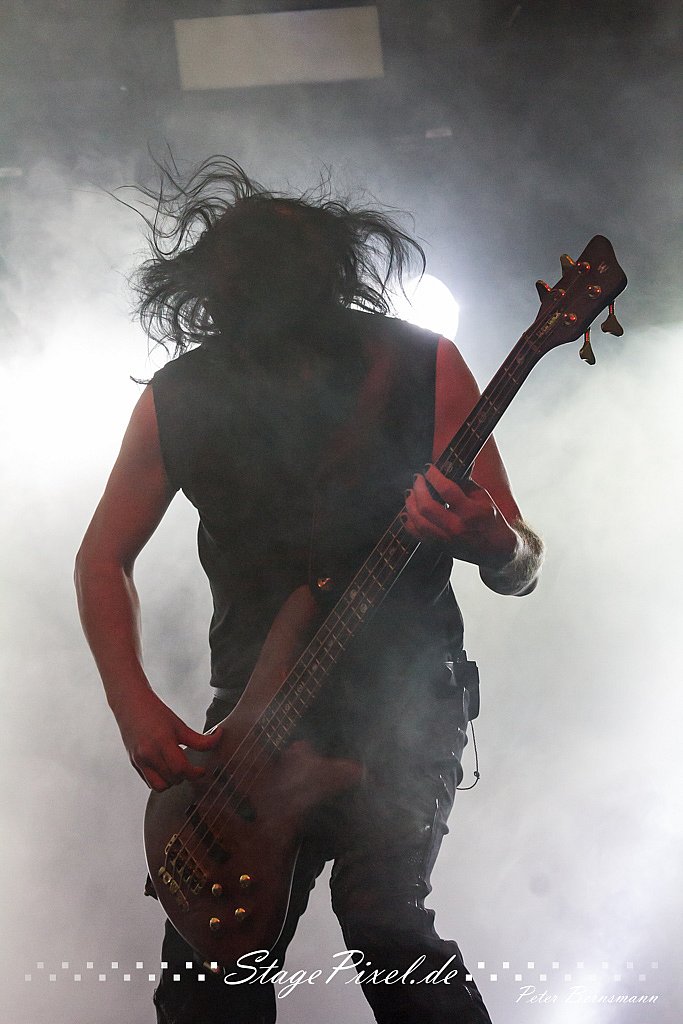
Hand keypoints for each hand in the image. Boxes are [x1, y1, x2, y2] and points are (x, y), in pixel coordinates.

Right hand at [115, 688, 222, 791]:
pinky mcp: (134, 763)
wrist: (131, 704)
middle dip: (185, 776)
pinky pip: (149, 782)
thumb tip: (218, 738)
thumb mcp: (179, 725)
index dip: (195, 773)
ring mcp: (139, 760)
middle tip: (191, 768)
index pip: (181, 769)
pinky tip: (165, 768)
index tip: (201, 770)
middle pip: (172, 779)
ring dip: (172, 782)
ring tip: (177, 770)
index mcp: (162, 741)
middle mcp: (148, 753)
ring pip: (159, 786)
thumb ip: (199, 739)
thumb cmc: (155, 712)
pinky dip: (160, 780)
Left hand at [403, 465, 517, 569]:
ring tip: (410, 492)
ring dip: (410, 503)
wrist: (496, 550)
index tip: (428, 468)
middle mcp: (457, 527)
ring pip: (418, 521)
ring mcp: (446, 539)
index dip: (433, 476)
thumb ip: (465, 482)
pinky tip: (407, 511)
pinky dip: (408, 521)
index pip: (447, 490)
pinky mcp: (439, 547)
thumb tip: (447, 466)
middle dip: (418, 488)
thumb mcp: (484, 498)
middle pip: (427, 506)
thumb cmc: (490, 521)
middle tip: (417, 478)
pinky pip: (416, 534)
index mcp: (472, 512)